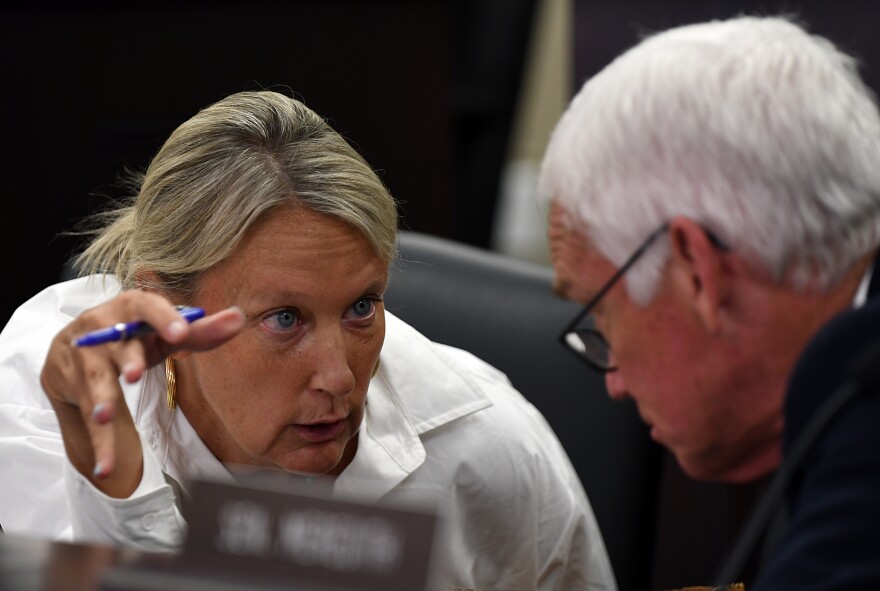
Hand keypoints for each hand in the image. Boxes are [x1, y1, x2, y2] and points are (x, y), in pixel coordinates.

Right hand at [40, 289, 244, 496]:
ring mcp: (84, 358)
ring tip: (105, 416)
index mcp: (131, 307)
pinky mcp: (73, 386)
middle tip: (134, 374)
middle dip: (127, 359)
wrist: (74, 350)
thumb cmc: (133, 337)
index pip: (146, 306)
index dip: (163, 317)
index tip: (180, 332)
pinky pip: (88, 418)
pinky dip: (99, 444)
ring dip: (101, 400)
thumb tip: (238, 319)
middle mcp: (103, 328)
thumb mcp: (164, 334)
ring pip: (96, 382)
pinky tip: (104, 468)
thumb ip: (200, 331)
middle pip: (117, 345)